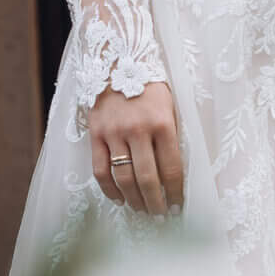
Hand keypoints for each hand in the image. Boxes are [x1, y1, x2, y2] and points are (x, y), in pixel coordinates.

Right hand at [88, 82, 183, 214]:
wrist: (119, 60)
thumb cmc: (151, 87)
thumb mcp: (171, 106)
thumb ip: (172, 137)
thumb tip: (175, 174)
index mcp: (163, 123)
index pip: (172, 169)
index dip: (175, 193)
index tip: (178, 206)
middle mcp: (138, 130)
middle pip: (147, 179)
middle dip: (156, 203)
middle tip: (160, 215)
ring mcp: (114, 133)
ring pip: (124, 178)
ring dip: (134, 200)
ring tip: (142, 210)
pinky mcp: (96, 134)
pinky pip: (101, 170)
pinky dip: (109, 189)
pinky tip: (119, 199)